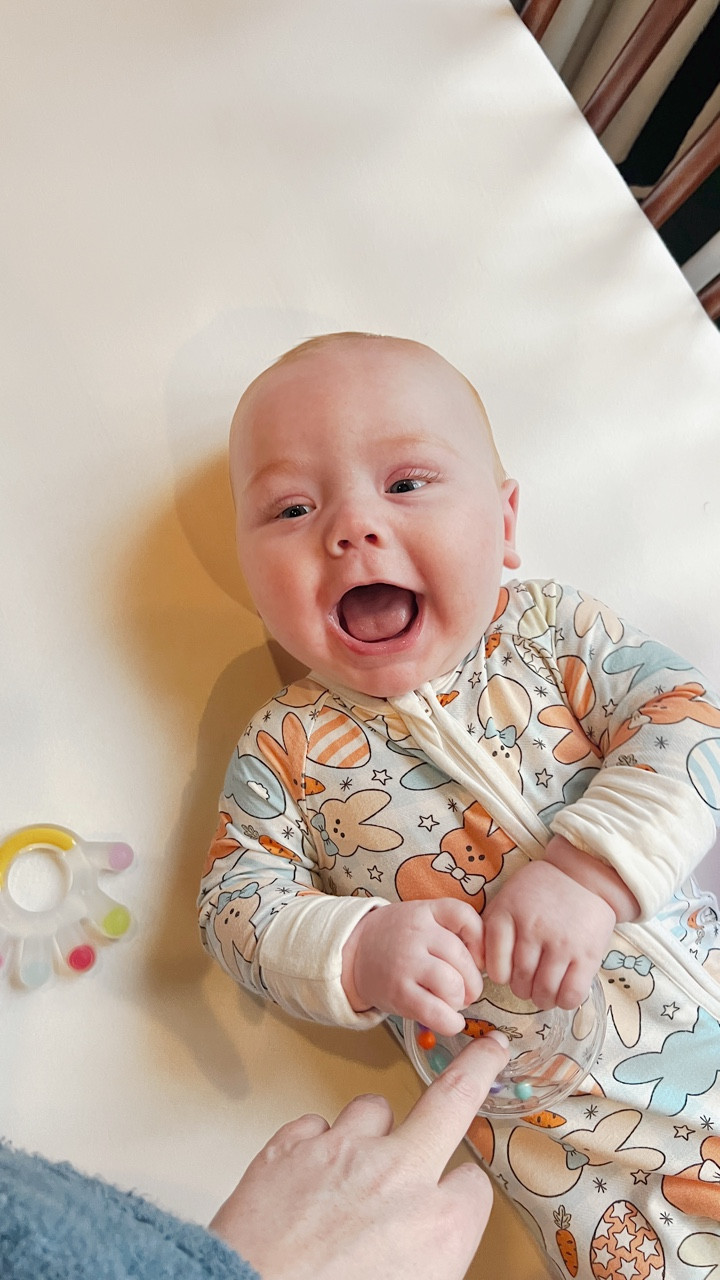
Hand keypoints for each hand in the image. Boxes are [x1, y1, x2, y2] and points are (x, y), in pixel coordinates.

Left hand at [210, 1031, 509, 1279]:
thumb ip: (429, 1256)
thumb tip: (418, 1249)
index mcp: (440, 1226)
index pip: (473, 1186)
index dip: (459, 1198)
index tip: (451, 1204)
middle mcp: (398, 1175)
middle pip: (451, 1099)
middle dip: (475, 1068)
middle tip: (486, 1049)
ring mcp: (341, 1152)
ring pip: (374, 1108)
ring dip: (371, 1131)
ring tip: (353, 1168)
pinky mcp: (289, 1147)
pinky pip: (315, 1125)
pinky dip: (315, 1145)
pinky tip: (305, 1177)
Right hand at [341, 899, 483, 1033]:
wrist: (353, 953)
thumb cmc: (398, 938)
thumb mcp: (422, 918)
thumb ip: (452, 928)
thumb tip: (486, 961)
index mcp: (426, 912)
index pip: (464, 916)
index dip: (480, 940)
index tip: (478, 958)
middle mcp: (416, 935)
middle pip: (463, 958)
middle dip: (472, 980)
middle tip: (465, 989)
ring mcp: (407, 964)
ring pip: (453, 985)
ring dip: (460, 1000)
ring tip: (452, 1001)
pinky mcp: (399, 994)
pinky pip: (436, 1012)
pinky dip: (451, 1022)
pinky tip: (450, 1020)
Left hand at [481, 857, 615, 1008]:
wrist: (583, 875)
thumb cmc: (539, 890)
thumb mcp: (506, 899)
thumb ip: (490, 929)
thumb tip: (479, 965)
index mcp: (507, 915)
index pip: (495, 967)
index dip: (501, 976)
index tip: (507, 972)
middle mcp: (532, 930)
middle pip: (520, 982)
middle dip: (522, 989)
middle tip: (528, 982)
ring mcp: (561, 944)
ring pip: (544, 992)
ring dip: (542, 998)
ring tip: (544, 990)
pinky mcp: (587, 955)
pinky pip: (571, 994)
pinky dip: (564, 1001)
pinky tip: (562, 991)